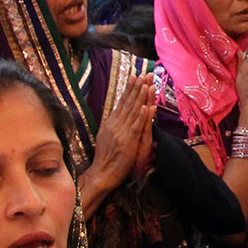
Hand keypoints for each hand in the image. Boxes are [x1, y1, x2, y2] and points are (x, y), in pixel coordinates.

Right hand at [82, 75, 155, 213]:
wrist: (101, 174)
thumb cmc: (106, 158)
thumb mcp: (106, 136)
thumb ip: (113, 124)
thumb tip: (116, 112)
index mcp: (111, 123)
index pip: (122, 102)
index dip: (129, 88)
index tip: (135, 75)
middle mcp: (115, 125)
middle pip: (128, 103)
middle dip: (137, 87)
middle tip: (144, 72)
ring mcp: (121, 133)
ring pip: (133, 111)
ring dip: (140, 96)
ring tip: (147, 83)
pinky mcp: (128, 143)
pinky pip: (136, 127)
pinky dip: (141, 116)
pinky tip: (145, 106)